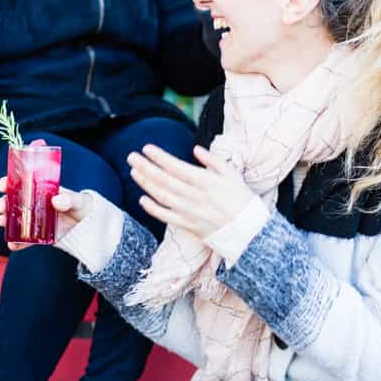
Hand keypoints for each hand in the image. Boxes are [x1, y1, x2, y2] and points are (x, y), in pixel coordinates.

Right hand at [0, 176, 90, 250]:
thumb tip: (56, 200)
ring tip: (3, 222)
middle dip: (3, 204)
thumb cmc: (80, 206)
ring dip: (5, 221)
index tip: (3, 185)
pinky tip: (13, 245)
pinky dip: (16, 243)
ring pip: (13, 220)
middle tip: (2, 207)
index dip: (8, 183)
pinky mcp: (36, 235)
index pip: (18, 183)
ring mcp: (32, 220)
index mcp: (38, 190)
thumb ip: (70, 199)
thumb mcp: (78, 200)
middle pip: (11, 202)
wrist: (87, 225)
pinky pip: (23, 239)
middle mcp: (31, 204)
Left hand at [128, 144, 255, 239]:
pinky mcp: (188, 225)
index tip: (146, 148)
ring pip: (162, 196)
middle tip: (131, 156)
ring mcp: (190, 212)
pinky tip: (142, 200)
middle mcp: (195, 196)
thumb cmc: (242, 200)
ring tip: (134, 172)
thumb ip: (213, 161)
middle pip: (164, 179)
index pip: (177, 167)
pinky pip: (166, 216)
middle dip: (146, 166)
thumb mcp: (232, 175)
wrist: (249, 231)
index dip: (160, 157)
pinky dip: (153, 208)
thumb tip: (196, 149)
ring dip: (146, 183)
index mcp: (206, 181)